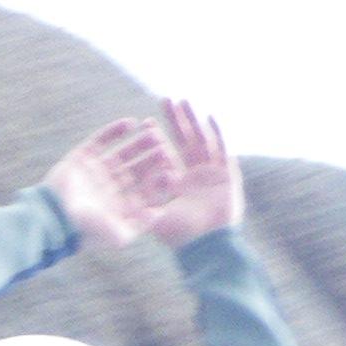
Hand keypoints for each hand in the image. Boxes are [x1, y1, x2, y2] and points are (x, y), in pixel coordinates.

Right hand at [45, 116, 176, 251]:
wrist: (52, 216)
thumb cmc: (85, 230)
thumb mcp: (117, 235)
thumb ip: (139, 225)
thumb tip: (160, 213)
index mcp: (122, 205)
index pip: (146, 190)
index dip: (159, 180)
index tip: (172, 170)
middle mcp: (113, 187)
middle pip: (138, 169)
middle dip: (151, 158)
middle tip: (165, 146)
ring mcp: (99, 170)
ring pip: (124, 152)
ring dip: (138, 142)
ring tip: (153, 131)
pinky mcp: (85, 156)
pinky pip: (103, 139)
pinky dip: (116, 130)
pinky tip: (130, 123)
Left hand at [145, 99, 242, 246]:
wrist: (211, 245)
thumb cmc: (183, 237)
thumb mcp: (156, 219)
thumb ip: (141, 205)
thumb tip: (118, 198)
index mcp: (178, 184)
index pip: (167, 154)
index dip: (157, 138)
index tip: (146, 122)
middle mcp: (195, 176)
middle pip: (183, 142)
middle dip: (174, 121)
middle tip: (164, 100)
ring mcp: (212, 174)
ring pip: (201, 141)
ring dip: (192, 121)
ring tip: (184, 101)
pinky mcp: (227, 175)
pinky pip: (221, 149)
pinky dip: (217, 134)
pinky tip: (209, 117)